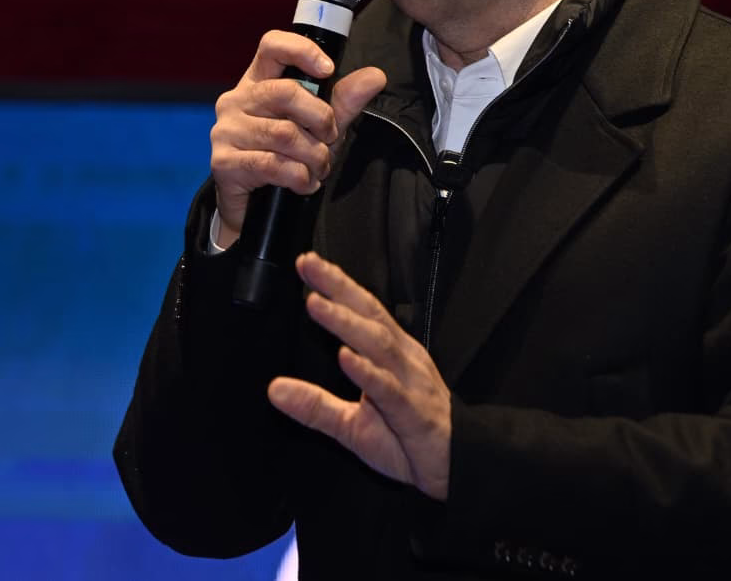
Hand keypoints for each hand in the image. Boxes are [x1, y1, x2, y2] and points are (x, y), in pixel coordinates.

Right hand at [210, 30, 385, 246]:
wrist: (256, 207)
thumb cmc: (288, 157)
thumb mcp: (321, 127)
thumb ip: (344, 102)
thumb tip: (376, 76)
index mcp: (258, 81)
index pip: (272, 45)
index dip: (301, 51)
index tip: (327, 70)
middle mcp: (236, 100)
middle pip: (285, 93)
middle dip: (320, 120)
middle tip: (329, 139)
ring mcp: (226, 130)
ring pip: (283, 134)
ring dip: (313, 156)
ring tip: (318, 168)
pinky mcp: (223, 162)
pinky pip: (271, 164)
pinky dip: (299, 177)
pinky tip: (304, 183)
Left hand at [267, 252, 450, 500]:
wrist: (456, 467)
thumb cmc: (406, 438)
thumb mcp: (351, 424)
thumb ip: (315, 405)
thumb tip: (273, 390)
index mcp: (392, 353)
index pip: (363, 309)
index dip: (337, 284)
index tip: (307, 262)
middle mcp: (403, 359)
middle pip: (369, 315)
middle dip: (338, 288)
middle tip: (308, 265)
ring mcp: (410, 383)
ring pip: (378, 345)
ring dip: (346, 323)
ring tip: (317, 304)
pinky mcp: (414, 412)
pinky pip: (388, 389)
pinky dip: (367, 373)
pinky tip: (346, 358)